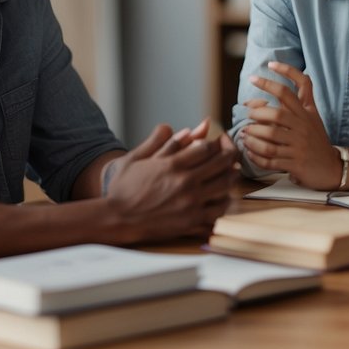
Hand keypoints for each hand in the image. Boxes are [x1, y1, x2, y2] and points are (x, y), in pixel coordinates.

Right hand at [104, 119, 238, 240]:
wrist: (116, 219)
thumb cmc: (123, 189)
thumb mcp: (134, 159)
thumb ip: (154, 141)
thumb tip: (169, 126)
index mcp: (172, 165)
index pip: (207, 147)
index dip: (217, 141)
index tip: (218, 139)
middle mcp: (185, 183)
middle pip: (221, 163)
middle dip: (230, 154)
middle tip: (230, 153)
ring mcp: (190, 203)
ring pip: (225, 186)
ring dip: (232, 177)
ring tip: (231, 172)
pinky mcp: (191, 222)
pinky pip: (219, 212)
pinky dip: (225, 203)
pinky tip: (224, 198)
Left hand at [241, 61, 341, 189]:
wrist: (331, 166)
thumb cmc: (316, 139)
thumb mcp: (313, 115)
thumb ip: (303, 97)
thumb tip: (298, 76)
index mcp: (306, 114)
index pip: (288, 92)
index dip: (273, 80)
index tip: (256, 74)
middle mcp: (303, 128)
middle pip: (277, 114)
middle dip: (257, 114)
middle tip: (247, 115)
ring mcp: (299, 146)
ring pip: (271, 137)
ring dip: (253, 136)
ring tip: (244, 134)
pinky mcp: (295, 164)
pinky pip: (270, 159)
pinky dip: (256, 155)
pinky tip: (249, 152)